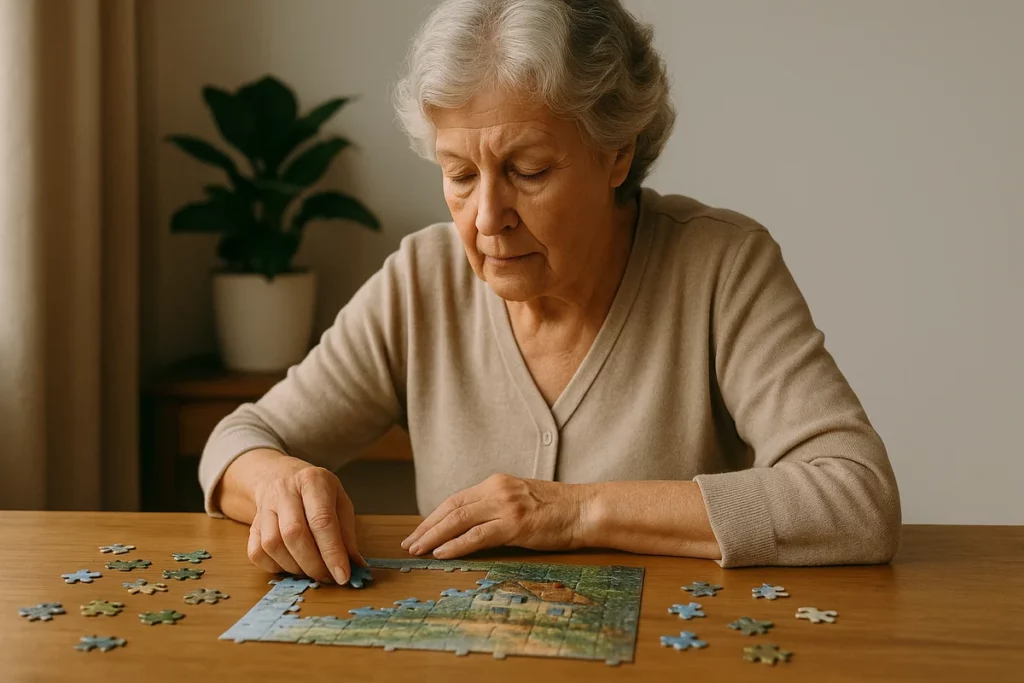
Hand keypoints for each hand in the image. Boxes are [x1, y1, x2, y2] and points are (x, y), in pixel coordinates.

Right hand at [248, 462, 365, 584]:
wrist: (279, 476)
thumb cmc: (316, 492)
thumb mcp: (339, 501)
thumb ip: (347, 533)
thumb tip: (355, 565)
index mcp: (313, 481)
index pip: (322, 521)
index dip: (332, 552)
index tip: (343, 575)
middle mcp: (284, 491)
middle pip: (294, 533)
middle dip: (313, 564)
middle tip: (328, 578)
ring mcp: (264, 508)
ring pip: (272, 545)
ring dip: (294, 567)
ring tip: (311, 570)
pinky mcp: (251, 525)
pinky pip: (257, 553)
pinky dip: (275, 567)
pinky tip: (291, 565)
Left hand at [400, 474, 589, 558]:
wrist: (586, 510)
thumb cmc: (558, 510)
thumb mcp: (522, 500)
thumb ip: (497, 508)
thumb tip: (472, 527)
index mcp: (497, 483)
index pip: (456, 499)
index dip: (434, 517)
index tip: (419, 531)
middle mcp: (497, 490)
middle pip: (451, 508)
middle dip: (426, 527)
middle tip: (409, 543)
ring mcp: (506, 506)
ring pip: (459, 520)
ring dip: (434, 536)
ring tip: (417, 549)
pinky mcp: (516, 524)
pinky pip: (478, 535)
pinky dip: (456, 544)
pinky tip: (442, 552)